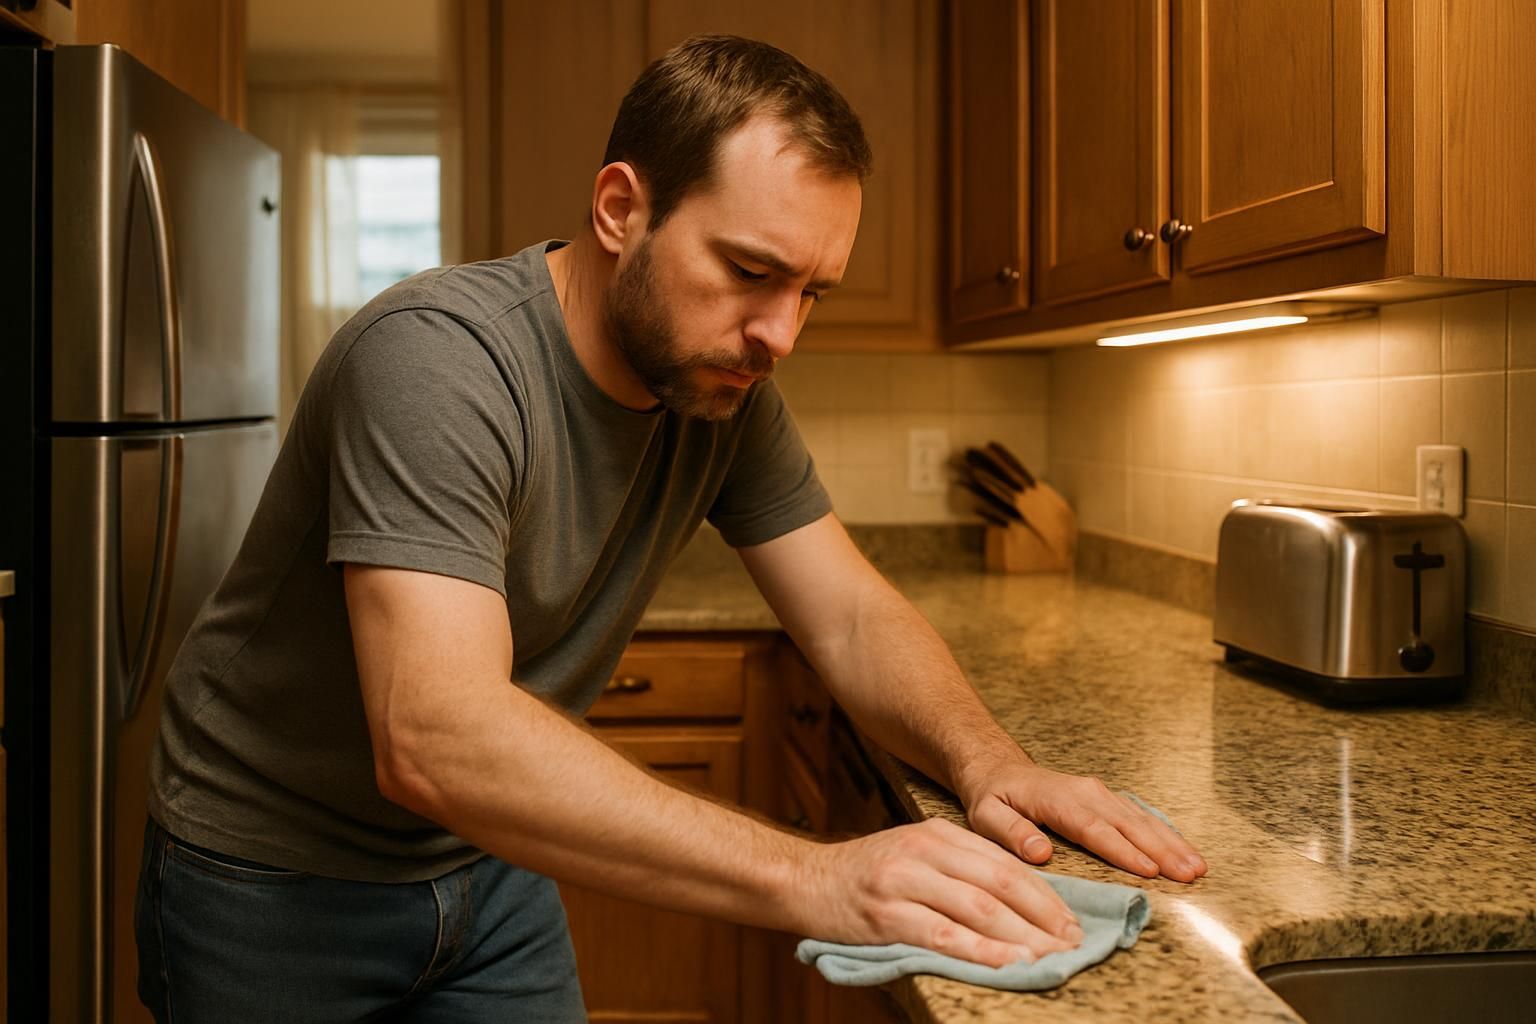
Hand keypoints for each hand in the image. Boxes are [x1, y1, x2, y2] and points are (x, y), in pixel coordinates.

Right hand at [794, 818, 1084, 967]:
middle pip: (999, 884)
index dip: (1045, 895)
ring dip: (1020, 937)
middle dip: (1043, 917)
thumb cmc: (868, 874)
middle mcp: (923, 851)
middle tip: (1072, 944)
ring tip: (1049, 959)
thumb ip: (960, 868)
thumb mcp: (916, 854)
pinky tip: (1005, 964)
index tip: (1072, 922)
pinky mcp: (886, 915)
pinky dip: (979, 951)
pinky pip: (943, 935)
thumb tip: (1022, 900)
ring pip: (976, 909)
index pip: (1005, 864)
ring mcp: (904, 882)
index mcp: (937, 834)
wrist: (806, 880)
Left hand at [962, 761, 1207, 882]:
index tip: (1150, 871)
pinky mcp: (1107, 799)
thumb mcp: (986, 815)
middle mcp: (1085, 793)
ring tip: (1198, 867)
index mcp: (1057, 799)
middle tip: (1190, 874)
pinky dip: (1164, 833)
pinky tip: (1184, 850)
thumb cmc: (993, 797)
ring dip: (1171, 842)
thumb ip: (1011, 833)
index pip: (1093, 828)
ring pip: (1141, 819)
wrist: (999, 769)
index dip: (1122, 850)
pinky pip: (1140, 816)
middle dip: (1161, 849)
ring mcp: (1100, 794)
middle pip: (1128, 823)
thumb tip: (1039, 853)